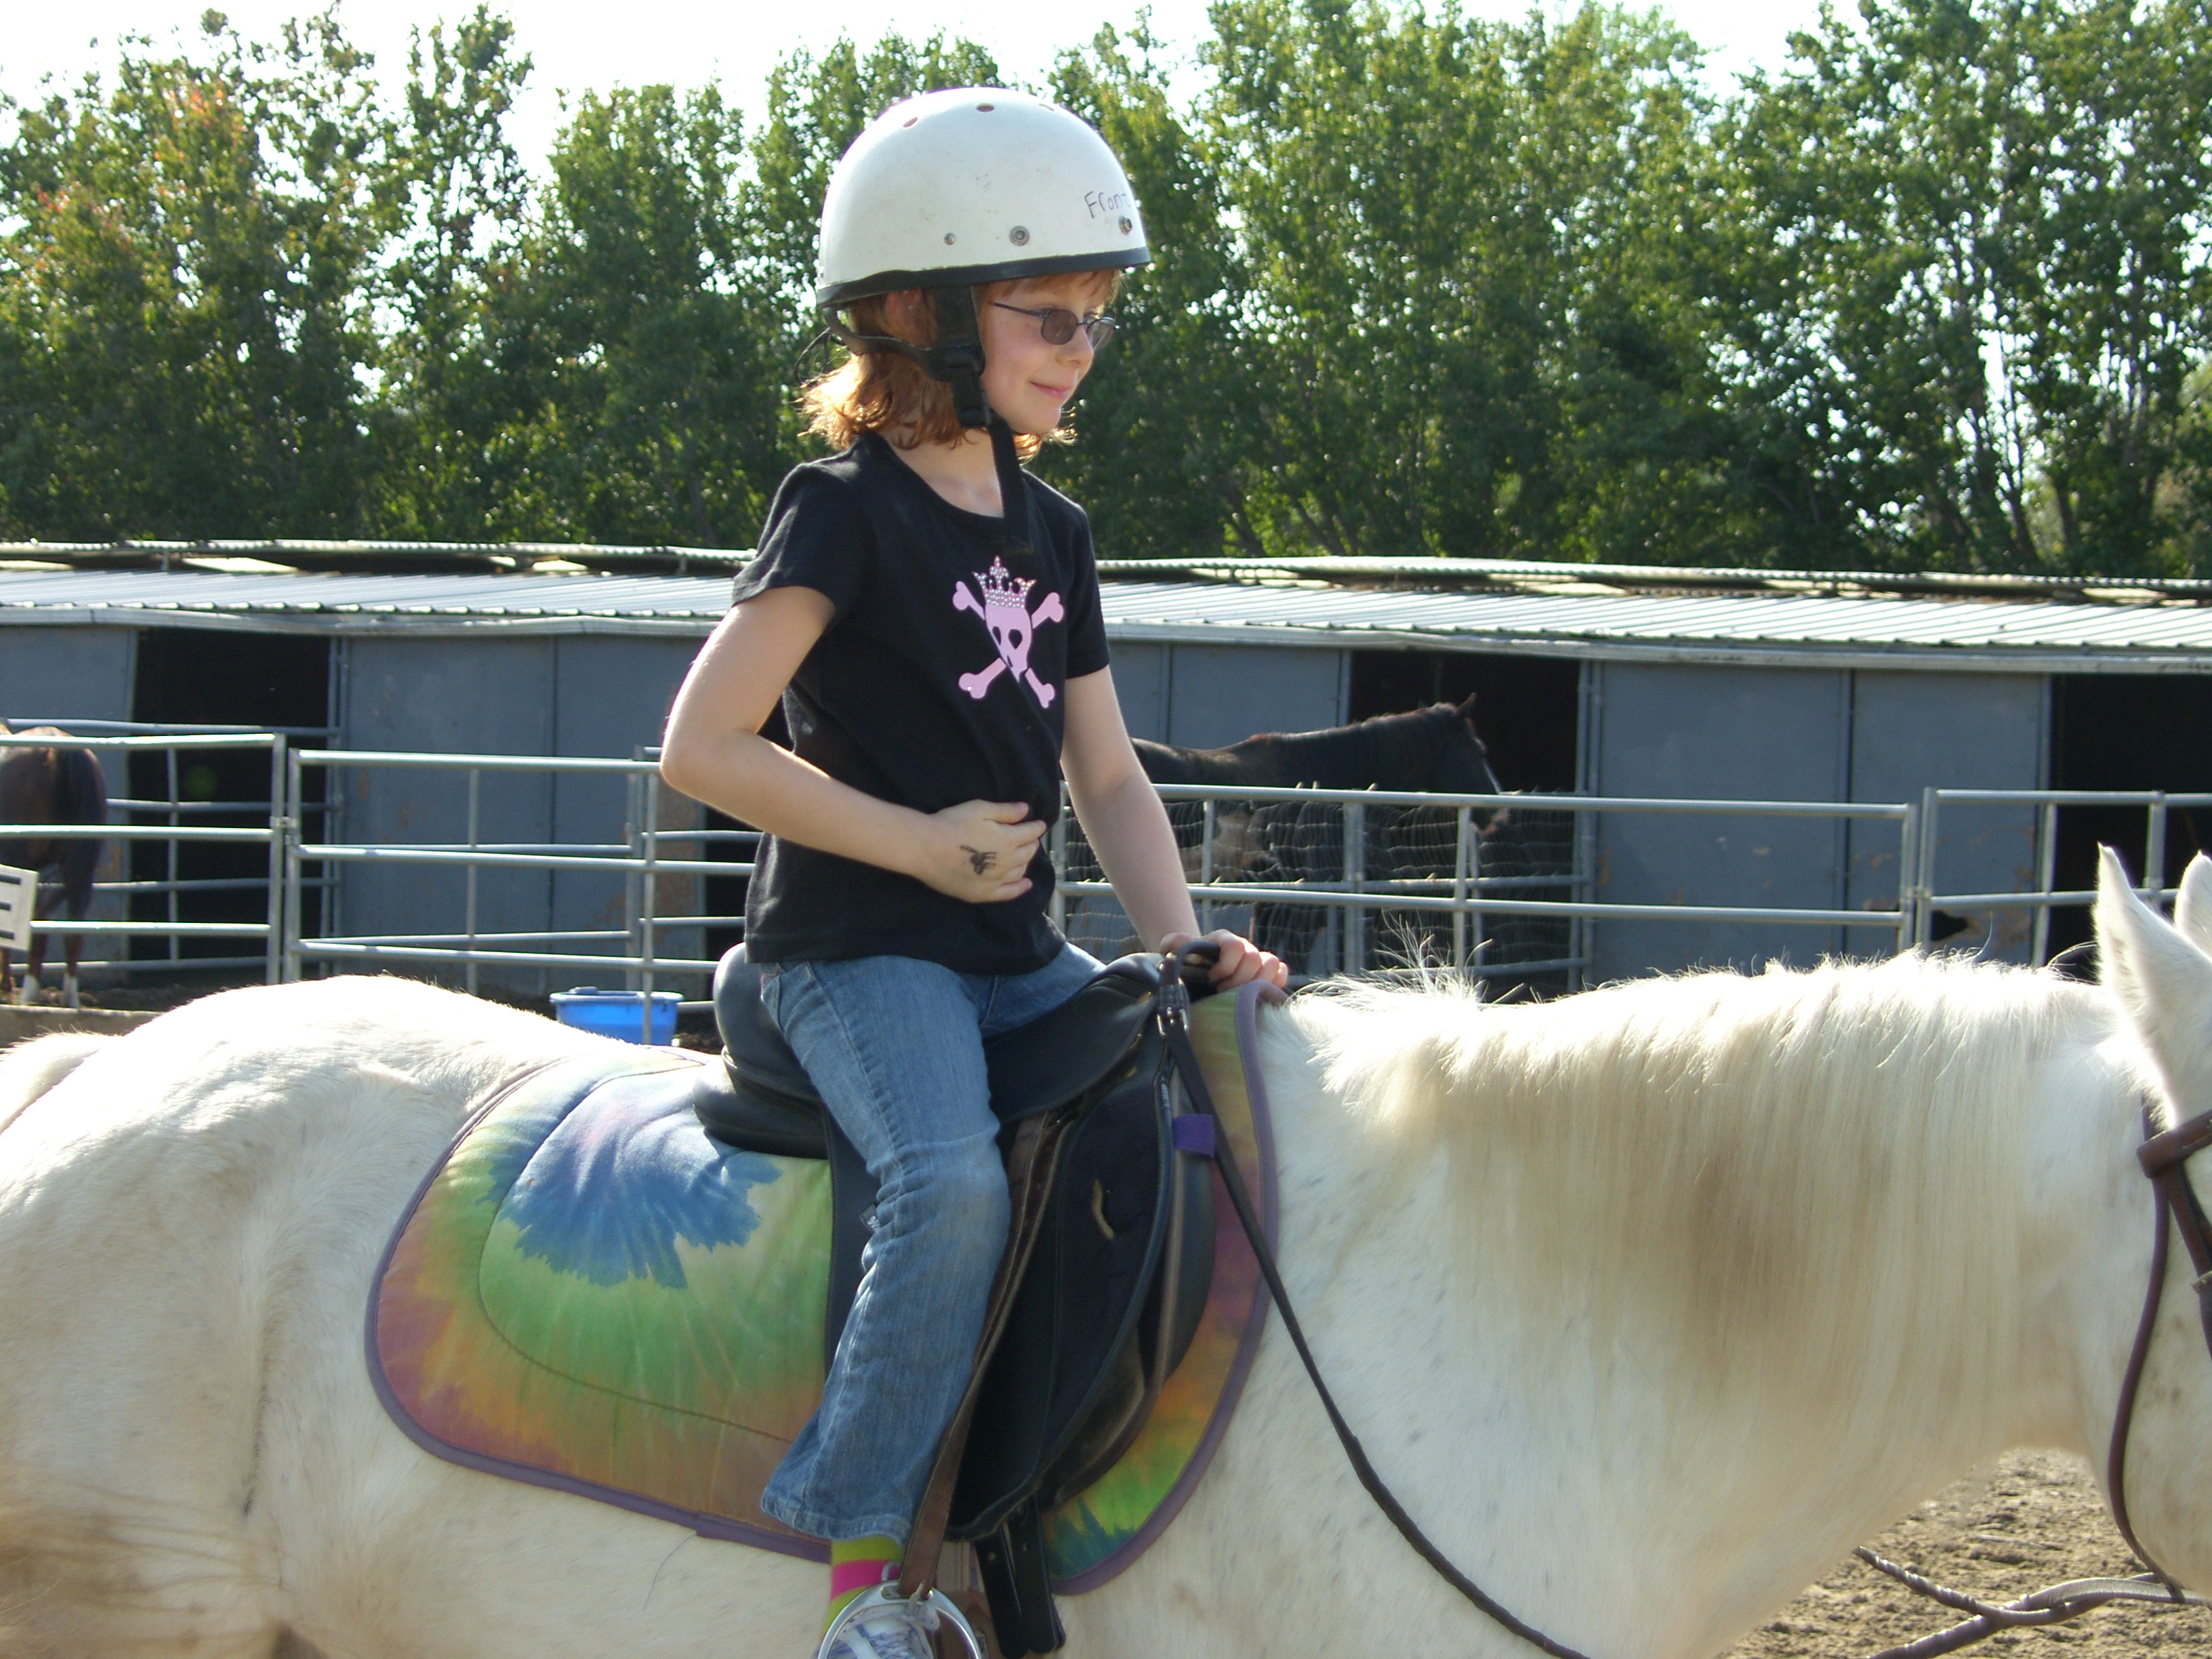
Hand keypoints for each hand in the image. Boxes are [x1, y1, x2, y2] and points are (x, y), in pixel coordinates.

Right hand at [914, 799, 1045, 903]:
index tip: (1040, 824)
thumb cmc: (951, 824)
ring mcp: (996, 880)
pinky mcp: (983, 893)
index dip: (1036, 827)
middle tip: (1031, 838)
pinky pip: (1008, 893)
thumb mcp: (980, 809)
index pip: (1030, 833)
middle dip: (1032, 843)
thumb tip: (1026, 810)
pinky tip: (1026, 884)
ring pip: (1020, 871)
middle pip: (1027, 853)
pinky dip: (1020, 888)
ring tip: (1025, 855)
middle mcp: (1007, 862)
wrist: (927, 849)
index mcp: (1009, 839)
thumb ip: (1005, 811)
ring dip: (1026, 862)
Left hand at [1159, 929, 1289, 991]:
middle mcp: (1244, 948)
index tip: (1211, 980)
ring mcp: (1256, 960)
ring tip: (1239, 996)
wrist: (1194, 967)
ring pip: (1273, 964)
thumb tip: (1181, 943)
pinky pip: (1281, 973)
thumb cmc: (1185, 959)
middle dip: (1239, 980)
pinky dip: (1275, 983)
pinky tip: (1256, 995)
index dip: (1226, 966)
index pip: (1235, 946)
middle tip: (1222, 993)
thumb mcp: (1173, 949)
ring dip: (1259, 983)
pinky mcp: (1265, 974)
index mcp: (1224, 940)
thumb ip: (1174, 943)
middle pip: (1254, 959)